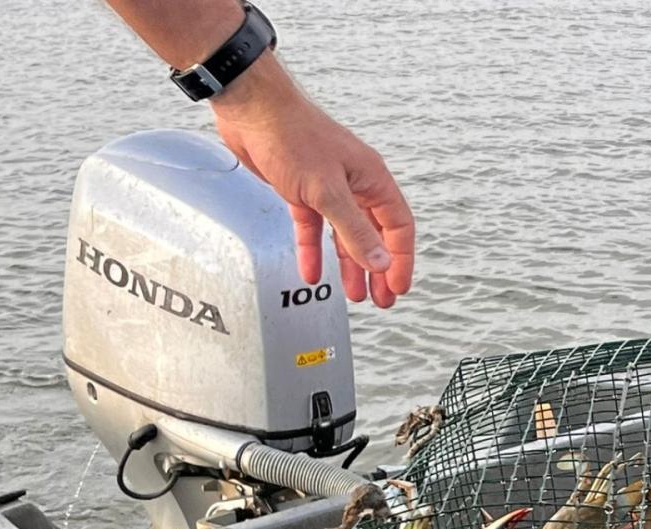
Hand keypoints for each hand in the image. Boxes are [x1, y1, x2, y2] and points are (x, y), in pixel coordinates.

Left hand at [212, 56, 413, 307]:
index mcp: (372, 180)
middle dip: (378, 269)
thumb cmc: (292, 137)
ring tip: (353, 294)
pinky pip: (312, 228)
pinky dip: (313, 250)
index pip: (397, 227)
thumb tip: (380, 263)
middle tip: (380, 301)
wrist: (250, 106)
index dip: (400, 260)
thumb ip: (354, 230)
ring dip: (349, 265)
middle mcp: (354, 184)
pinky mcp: (300, 190)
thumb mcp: (327, 191)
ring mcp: (327, 188)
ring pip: (344, 235)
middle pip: (373, 235)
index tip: (396, 288)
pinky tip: (311, 273)